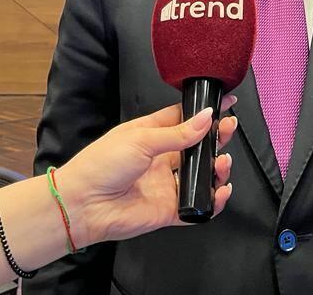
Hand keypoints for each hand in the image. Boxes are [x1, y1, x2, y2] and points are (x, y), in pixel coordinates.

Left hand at [57, 96, 238, 247]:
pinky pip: (197, 205)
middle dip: (216, 137)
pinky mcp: (169, 209)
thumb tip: (205, 117)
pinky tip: (221, 190)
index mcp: (151, 134)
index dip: (204, 112)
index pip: (184, 118)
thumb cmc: (101, 164)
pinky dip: (213, 200)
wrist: (84, 204)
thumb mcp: (141, 138)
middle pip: (197, 146)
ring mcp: (166, 184)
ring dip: (217, 168)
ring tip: (222, 162)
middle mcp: (161, 158)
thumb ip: (178, 132)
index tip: (225, 103)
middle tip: (228, 129)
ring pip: (201, 176)